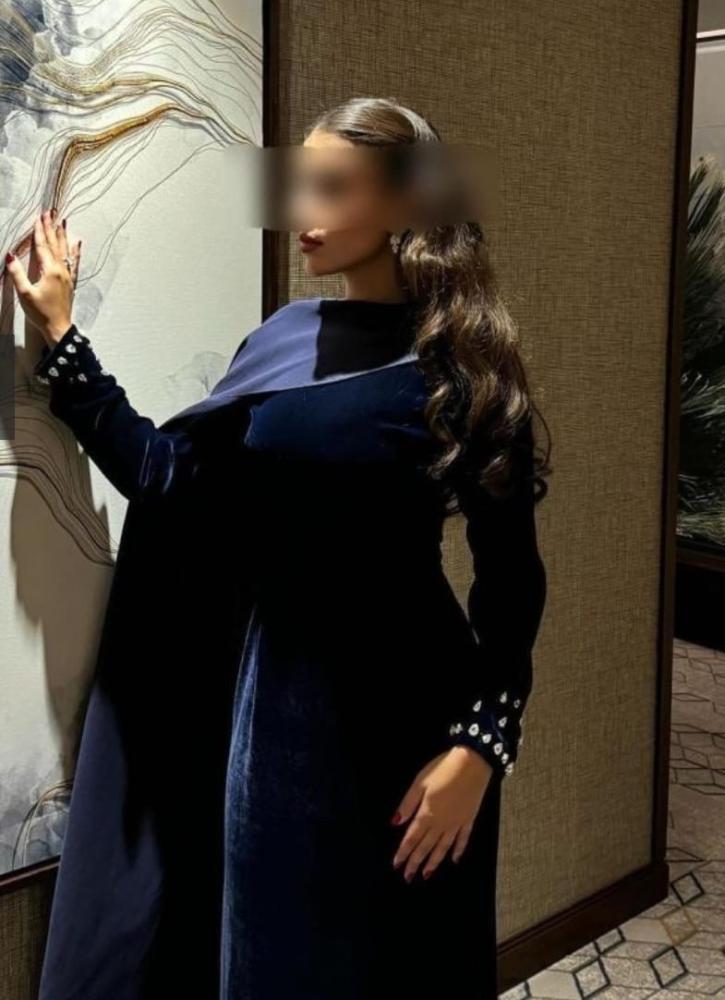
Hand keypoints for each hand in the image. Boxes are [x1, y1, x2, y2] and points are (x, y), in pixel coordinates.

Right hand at [4, 208, 81, 343]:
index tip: (39, 216)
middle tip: (50, 212)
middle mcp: (61, 270)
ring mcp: (68, 276)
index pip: (43, 246)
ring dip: (63, 235)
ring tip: (64, 221)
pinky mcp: (70, 283)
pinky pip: (75, 263)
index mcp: (50, 271)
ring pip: (66, 251)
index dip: (39, 231)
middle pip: (55, 245)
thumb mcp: (25, 293)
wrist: (58, 328)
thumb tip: (10, 255)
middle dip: (51, 228)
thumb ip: (17, 274)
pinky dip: (76, 251)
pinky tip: (78, 243)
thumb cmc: (40, 312)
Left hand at [390, 746, 492, 881]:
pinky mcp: (469, 819)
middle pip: (426, 847)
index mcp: (426, 814)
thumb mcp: (420, 782)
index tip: (396, 865)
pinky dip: (458, 851)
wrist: (472, 763)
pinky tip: (454, 860)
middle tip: (408, 877)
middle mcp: (441, 824)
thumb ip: (408, 804)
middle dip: (416, 862)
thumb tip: (395, 823)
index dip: (403, 853)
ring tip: (426, 874)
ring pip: (443, 848)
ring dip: (434, 862)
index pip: (412, 839)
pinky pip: (463, 840)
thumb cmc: (443, 769)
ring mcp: (457, 823)